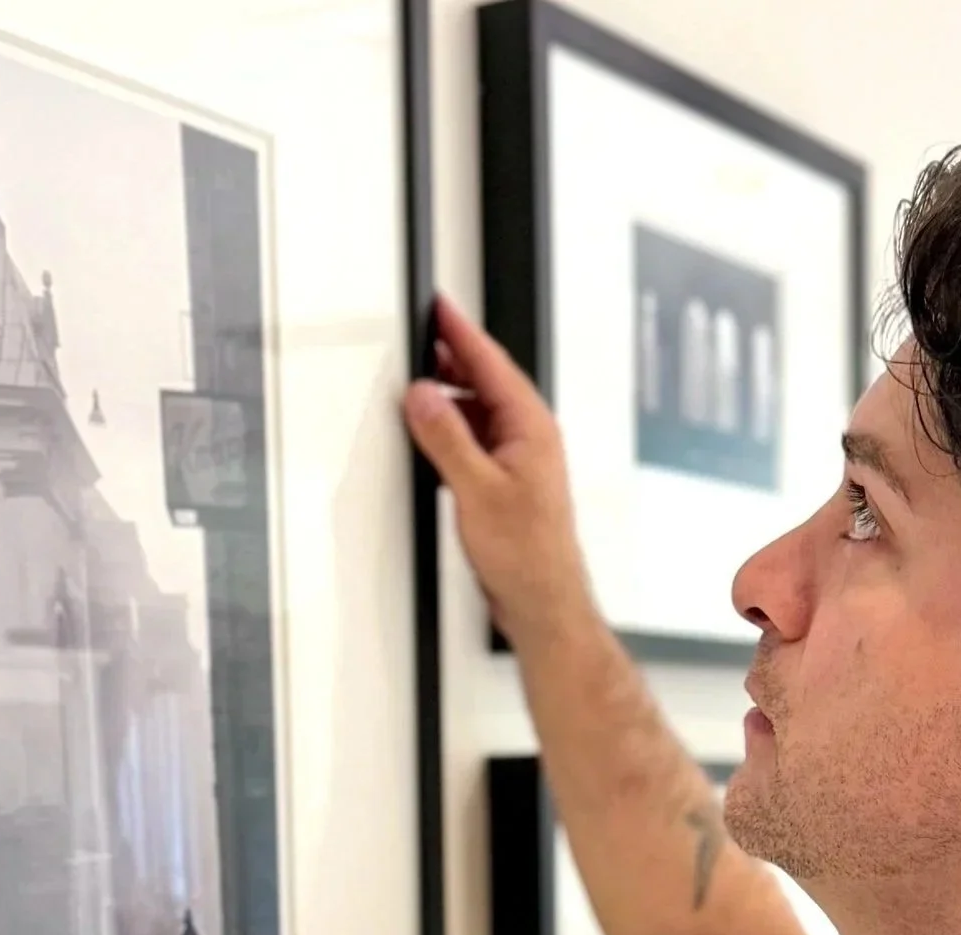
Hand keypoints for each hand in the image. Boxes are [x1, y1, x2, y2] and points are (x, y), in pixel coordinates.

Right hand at [402, 293, 595, 647]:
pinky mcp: (507, 483)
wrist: (542, 601)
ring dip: (450, 398)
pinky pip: (477, 440)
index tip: (441, 308)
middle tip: (423, 337)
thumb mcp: (477, 489)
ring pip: (481, 412)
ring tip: (418, 387)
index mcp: (531, 427)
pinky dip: (453, 430)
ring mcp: (520, 460)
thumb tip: (423, 397)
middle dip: (453, 358)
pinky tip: (432, 437)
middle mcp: (529, 438)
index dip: (462, 333)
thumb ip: (447, 438)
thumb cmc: (527, 554)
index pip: (492, 364)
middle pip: (487, 382)